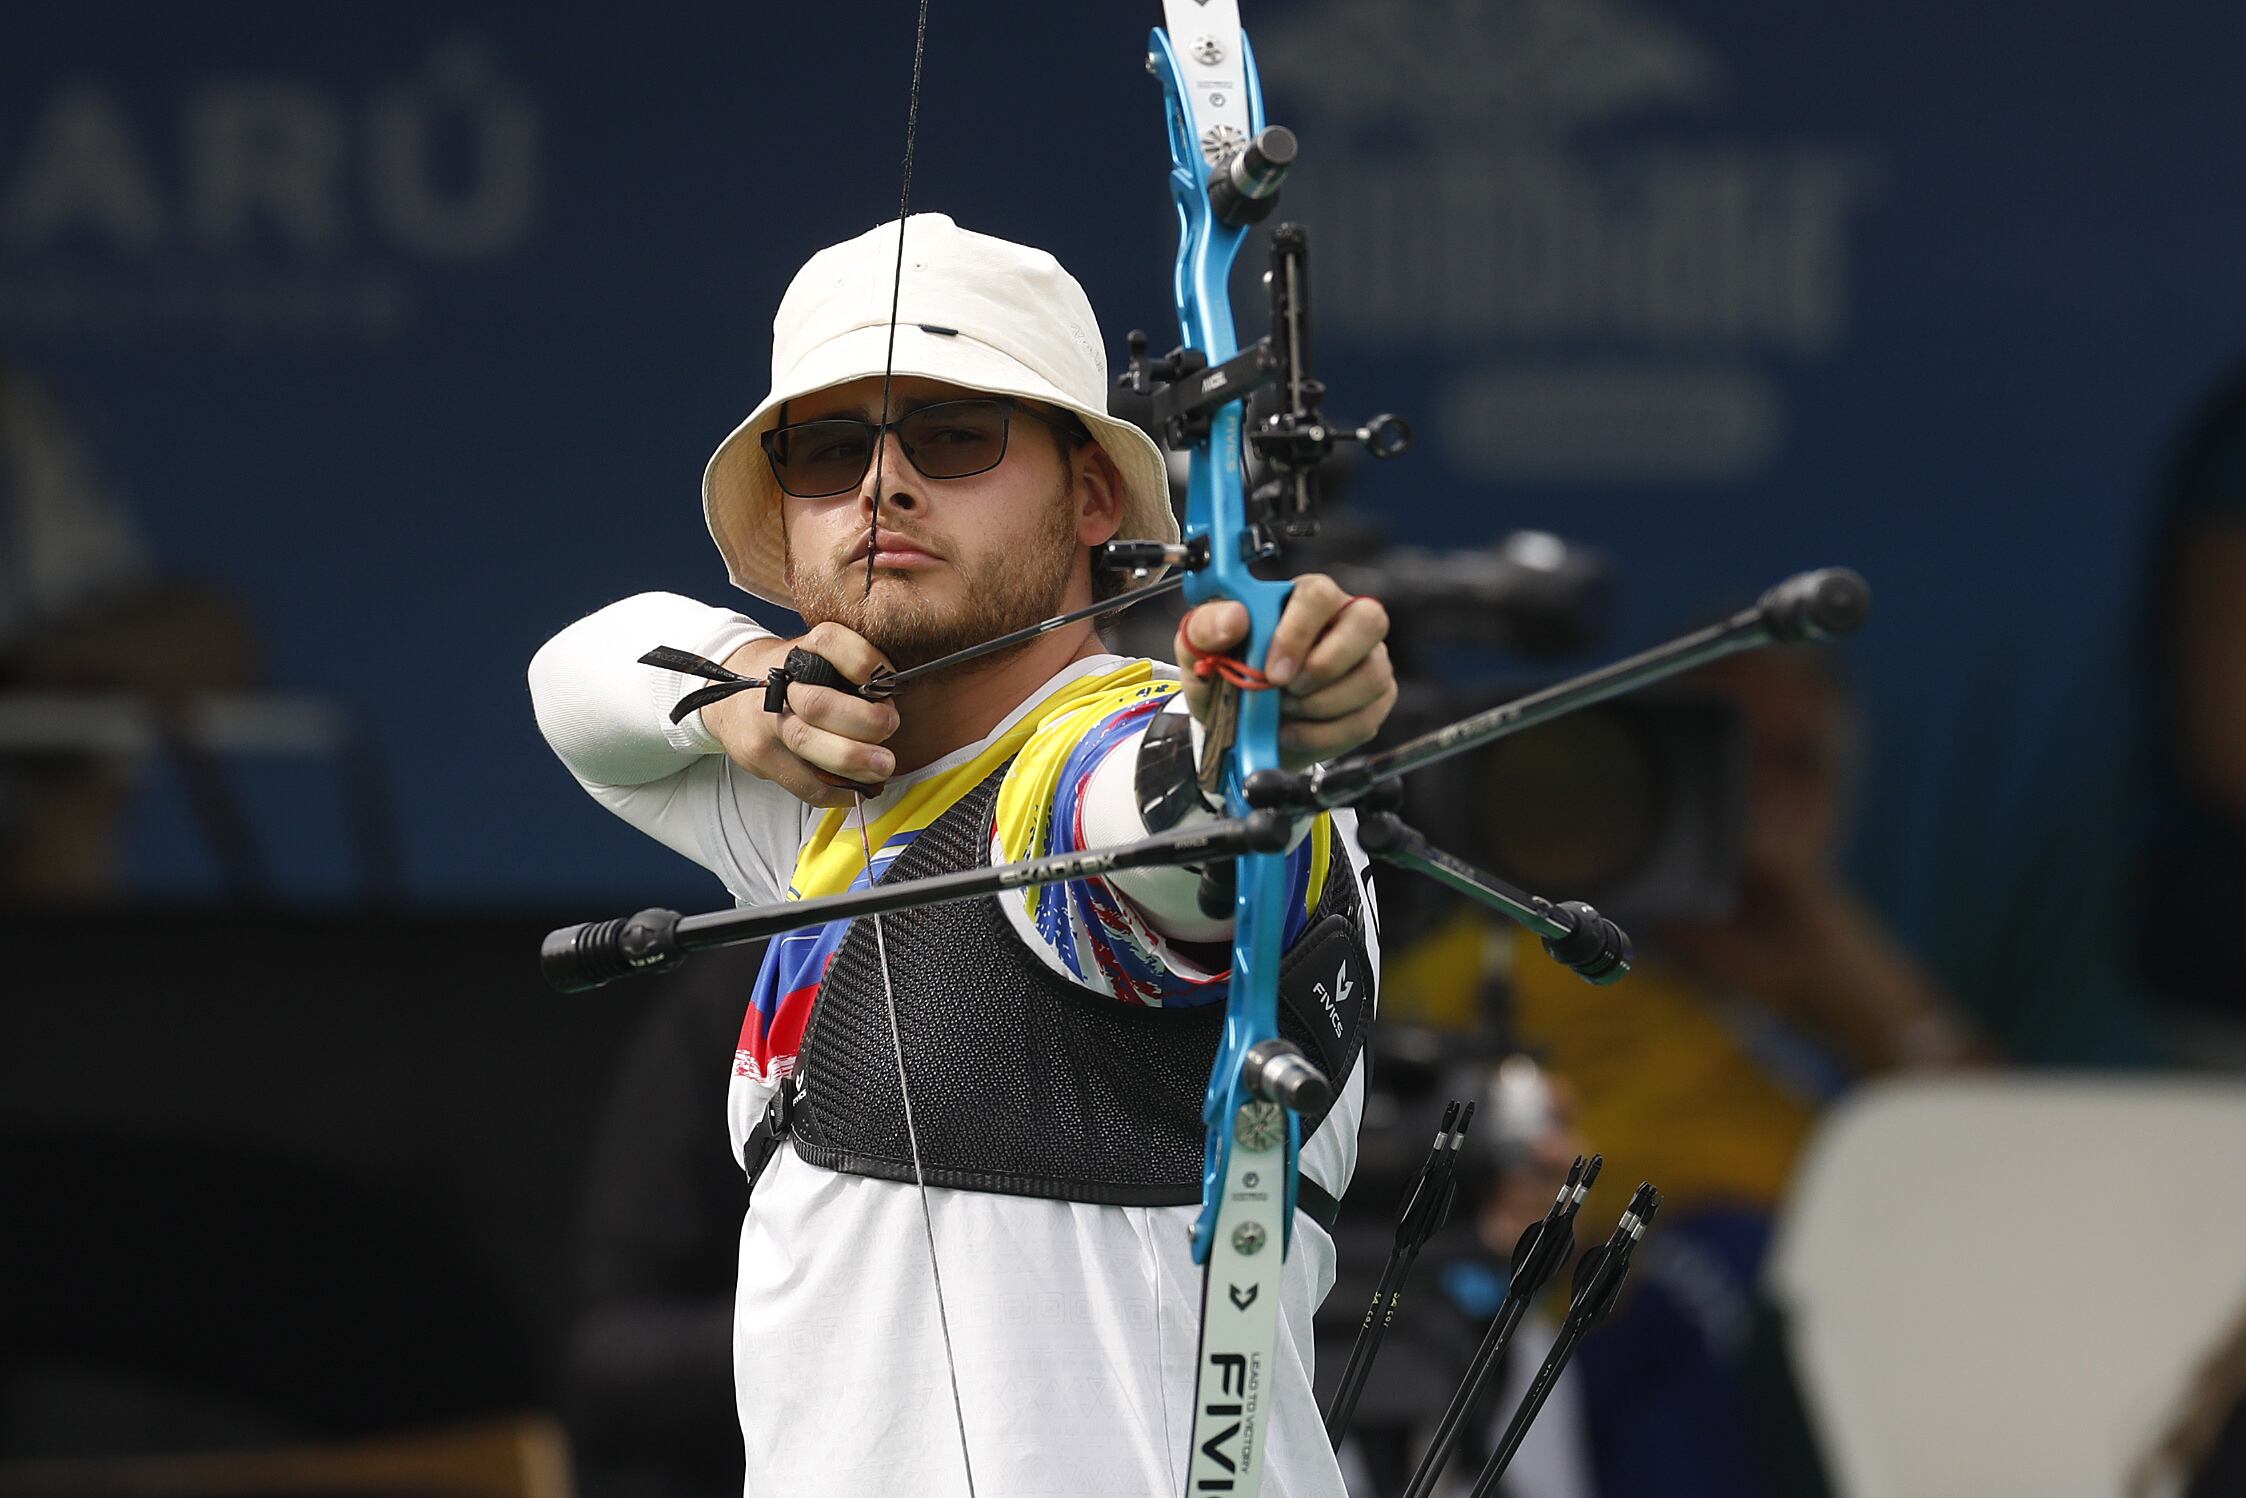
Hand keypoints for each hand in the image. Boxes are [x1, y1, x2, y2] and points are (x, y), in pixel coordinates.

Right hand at [701, 622, 899, 806]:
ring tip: (881, 766)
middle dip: (865, 722)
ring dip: (855, 761)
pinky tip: (857, 786)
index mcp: (797, 653)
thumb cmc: (787, 682)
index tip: (888, 681)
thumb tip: (892, 697)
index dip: (864, 661)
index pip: (828, 641)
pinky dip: (839, 790)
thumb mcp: (814, 660)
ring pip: (808, 743)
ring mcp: (765, 723)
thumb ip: (849, 671)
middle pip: (818, 702)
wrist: (730, 700)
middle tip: (889, 727)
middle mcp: (776, 686)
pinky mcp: (761, 758)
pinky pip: (806, 784)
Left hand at [1174, 574, 1395, 770]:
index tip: (1272, 672)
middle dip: (1326, 665)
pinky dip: (1325, 735)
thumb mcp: (1200, 651)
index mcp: (1303, 598)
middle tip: (1288, 691)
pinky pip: (1367, 719)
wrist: (1236, 727)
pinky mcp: (1375, 701)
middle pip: (1370, 621)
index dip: (1298, 633)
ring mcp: (1367, 660)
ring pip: (1373, 676)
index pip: (1318, 595)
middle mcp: (1345, 621)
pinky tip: (1294, 732)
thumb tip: (1234, 618)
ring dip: (1322, 705)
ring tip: (1284, 712)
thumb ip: (1207, 628)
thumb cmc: (1225, 674)